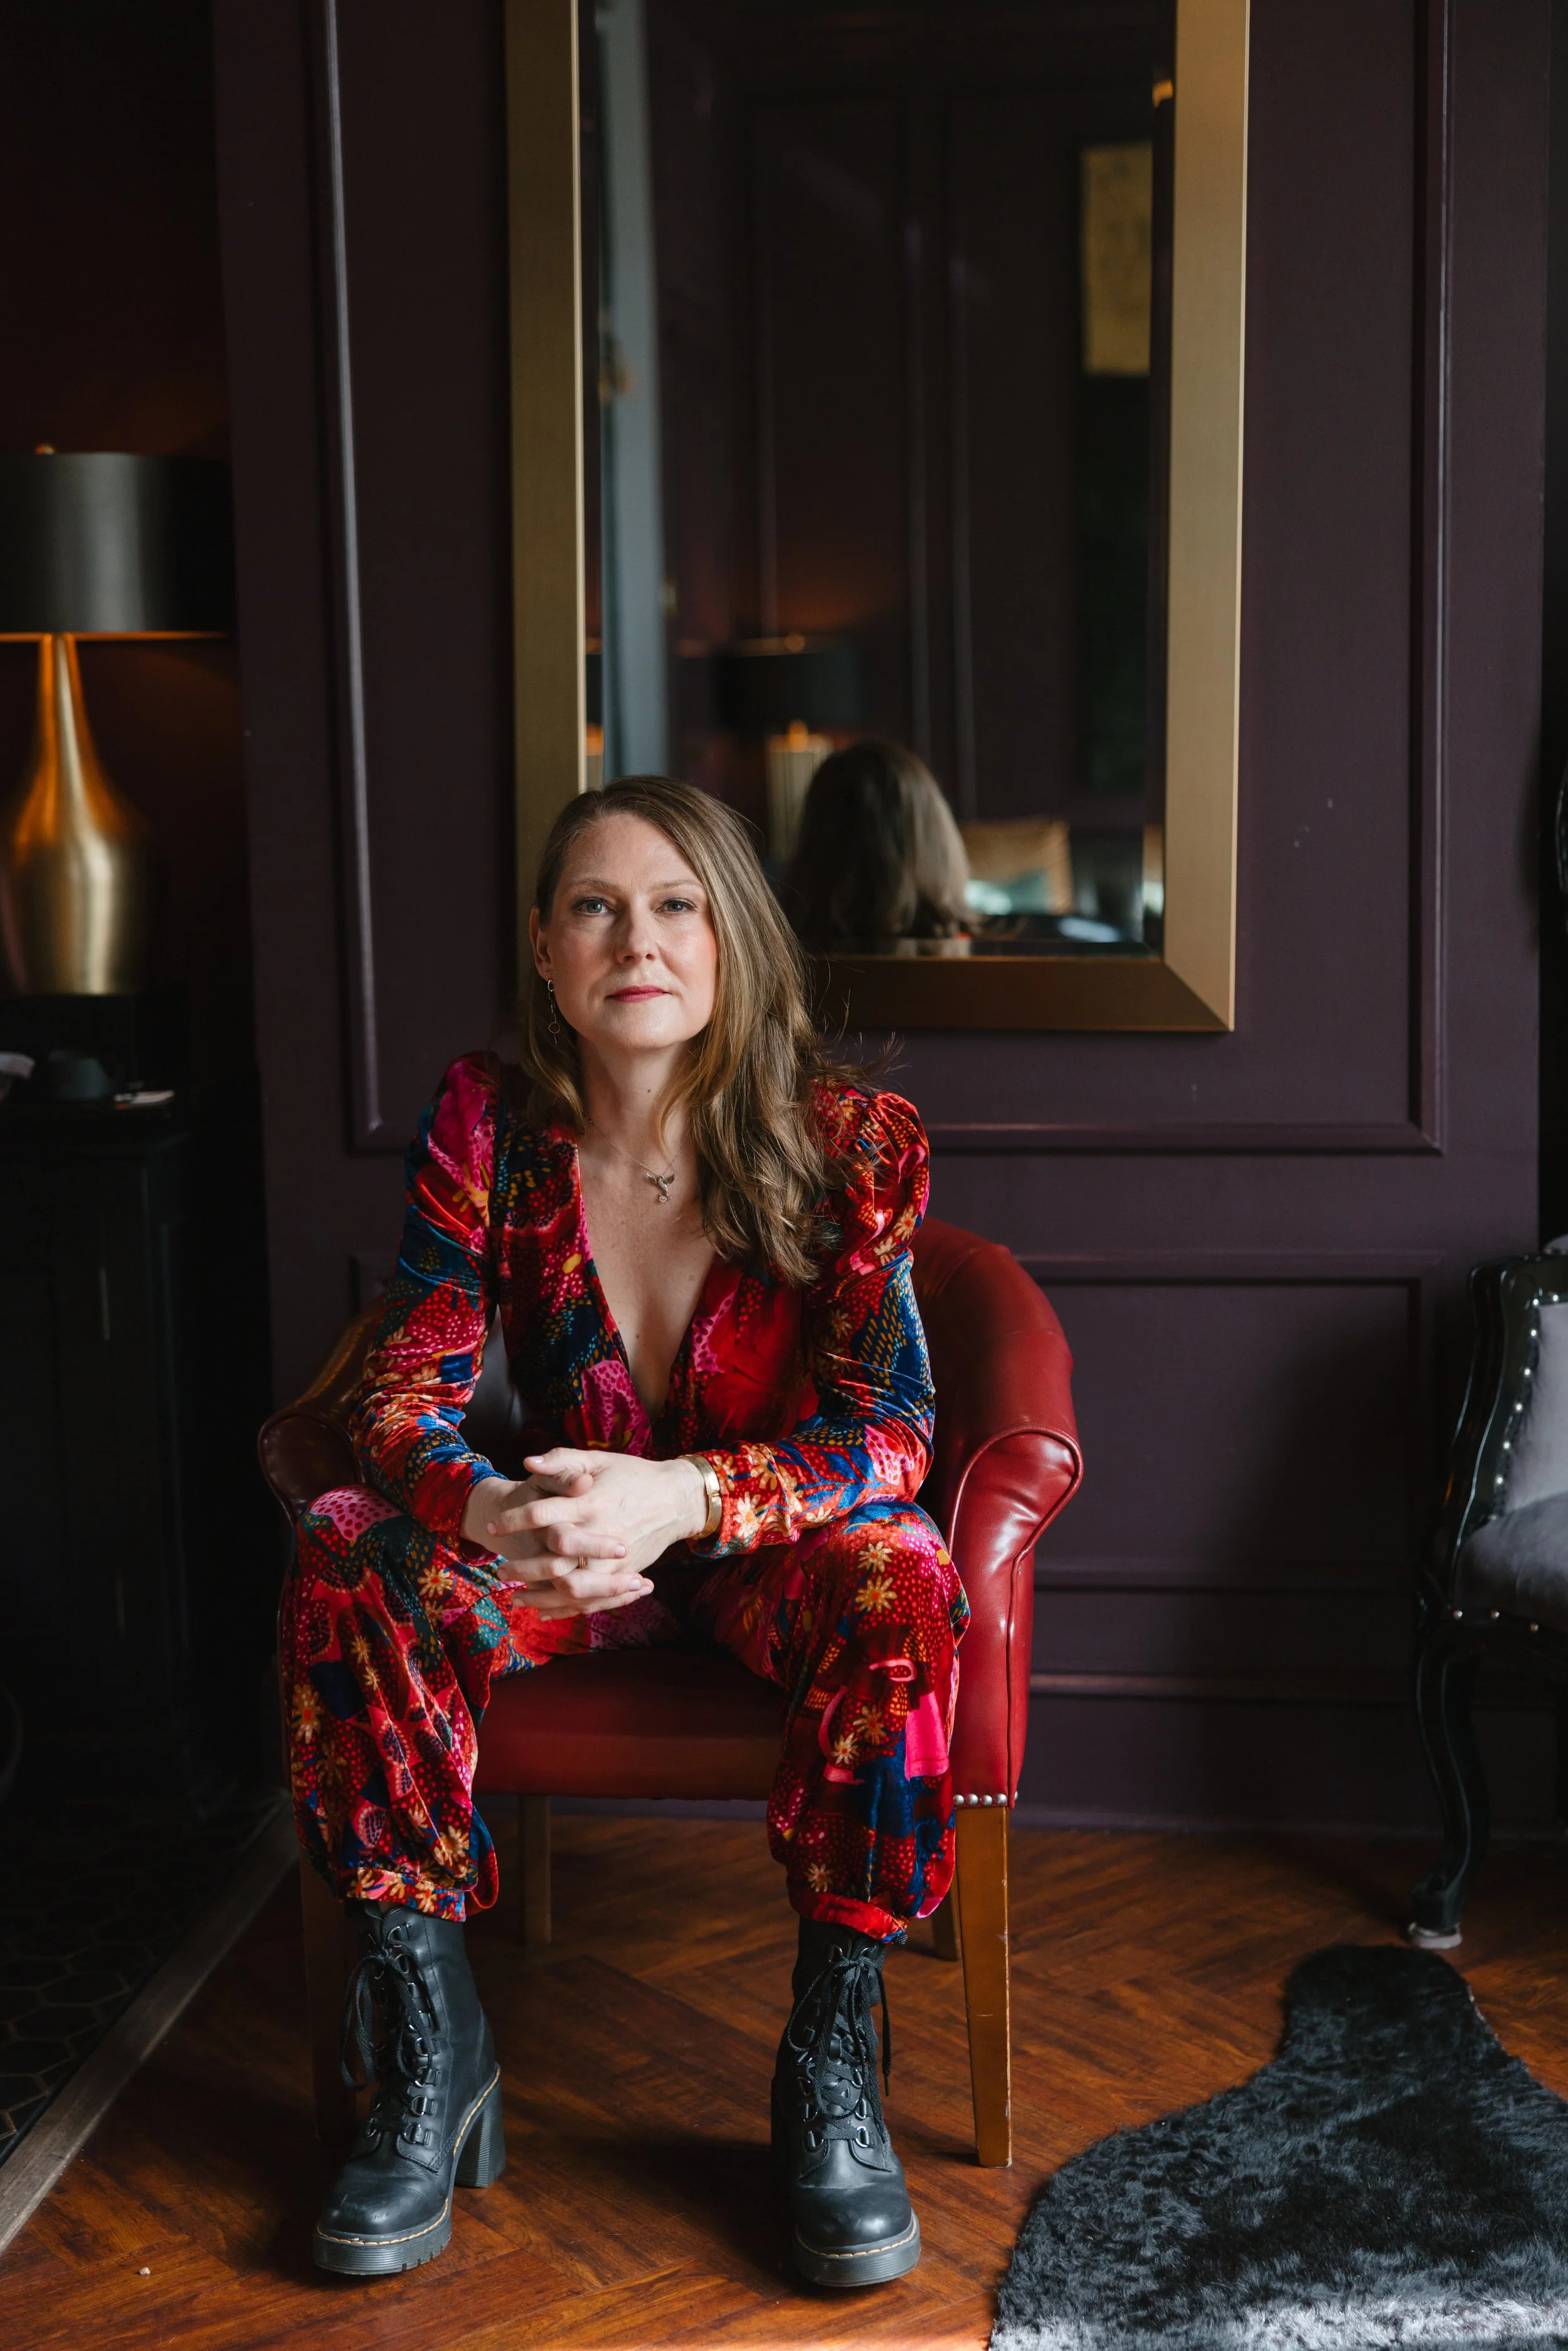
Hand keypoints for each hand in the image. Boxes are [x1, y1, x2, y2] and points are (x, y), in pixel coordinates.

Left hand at [460, 1472, 652, 1619]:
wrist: (676, 1499)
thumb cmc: (633, 1475)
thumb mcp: (598, 1459)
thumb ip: (562, 1461)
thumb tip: (527, 1463)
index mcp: (589, 1501)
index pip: (540, 1514)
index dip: (512, 1520)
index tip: (493, 1525)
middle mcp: (600, 1533)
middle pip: (553, 1560)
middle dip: (522, 1568)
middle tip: (500, 1570)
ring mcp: (614, 1559)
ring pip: (571, 1588)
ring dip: (539, 1596)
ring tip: (515, 1596)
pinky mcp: (624, 1575)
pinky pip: (592, 1600)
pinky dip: (566, 1609)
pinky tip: (544, 1610)